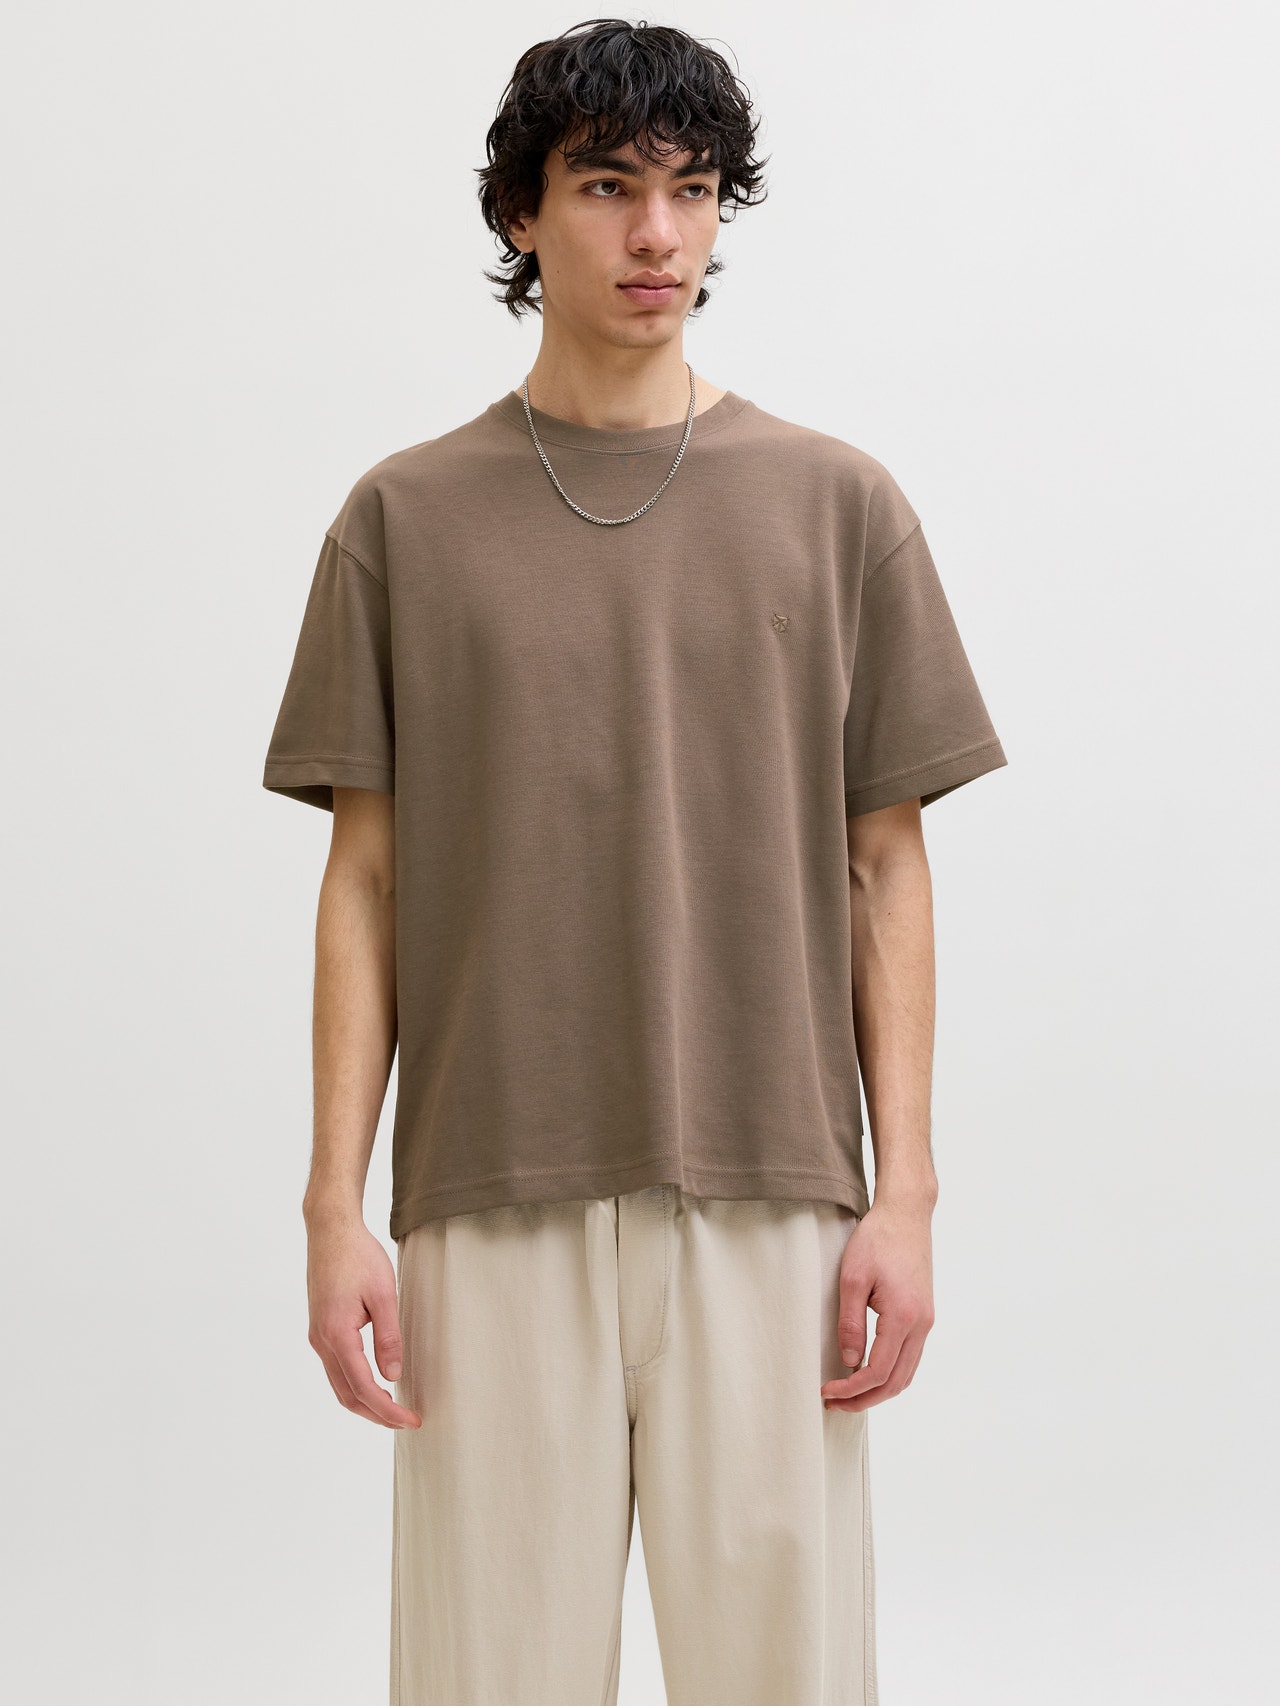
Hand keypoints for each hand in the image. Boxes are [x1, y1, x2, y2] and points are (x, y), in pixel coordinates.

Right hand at [306, 1213, 421, 1428]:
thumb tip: (392, 1376)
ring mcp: (317, 1335)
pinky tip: (374, 1384)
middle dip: (376, 1414)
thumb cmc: (358, 1256)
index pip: (363, 1387)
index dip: (387, 1410)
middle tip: (406, 1421)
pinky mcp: (320, 1328)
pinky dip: (354, 1384)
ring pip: (339, 1384)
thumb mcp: (382, 1294)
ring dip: (364, 1402)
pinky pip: (336, 1368)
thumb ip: (388, 1336)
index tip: (411, 1420)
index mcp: (336, 1334)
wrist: (331, 1230)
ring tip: (393, 1409)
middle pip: (346, 1395)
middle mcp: (321, 1340)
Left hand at [820, 1196, 934, 1410]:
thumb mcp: (852, 1278)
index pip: (878, 1372)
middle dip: (865, 1399)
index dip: (851, 1389)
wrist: (906, 1215)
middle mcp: (921, 1325)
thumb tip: (849, 1361)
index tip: (827, 1391)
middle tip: (834, 1402)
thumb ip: (851, 1323)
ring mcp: (926, 1321)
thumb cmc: (878, 1239)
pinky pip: (910, 1357)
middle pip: (896, 1382)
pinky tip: (869, 1372)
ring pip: (907, 1374)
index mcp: (903, 1317)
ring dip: (879, 1390)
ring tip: (848, 1393)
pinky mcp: (924, 1315)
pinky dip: (891, 1374)